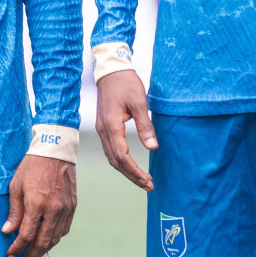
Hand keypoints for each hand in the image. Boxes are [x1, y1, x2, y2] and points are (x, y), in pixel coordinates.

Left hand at [2, 154, 77, 256]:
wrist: (56, 150)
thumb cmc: (32, 166)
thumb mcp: (16, 185)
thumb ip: (14, 211)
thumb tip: (7, 231)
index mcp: (37, 204)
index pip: (26, 235)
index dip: (17, 248)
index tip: (10, 254)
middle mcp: (54, 209)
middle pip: (43, 242)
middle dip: (32, 256)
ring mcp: (66, 209)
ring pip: (56, 238)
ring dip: (44, 249)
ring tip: (34, 254)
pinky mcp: (73, 206)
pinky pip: (65, 229)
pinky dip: (55, 238)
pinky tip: (47, 239)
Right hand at [95, 70, 156, 189]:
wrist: (111, 71)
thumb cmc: (126, 84)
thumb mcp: (139, 103)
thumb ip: (145, 126)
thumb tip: (153, 148)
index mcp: (111, 126)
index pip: (122, 156)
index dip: (135, 171)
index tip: (148, 180)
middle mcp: (104, 130)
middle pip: (115, 161)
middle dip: (131, 175)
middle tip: (148, 185)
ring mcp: (102, 129)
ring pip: (111, 157)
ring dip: (126, 170)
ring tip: (142, 179)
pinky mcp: (104, 126)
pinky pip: (110, 149)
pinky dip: (120, 160)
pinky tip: (130, 164)